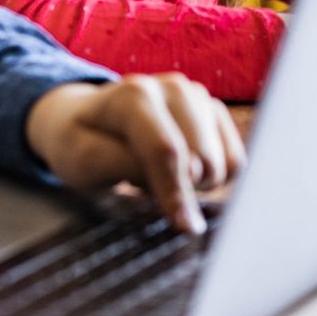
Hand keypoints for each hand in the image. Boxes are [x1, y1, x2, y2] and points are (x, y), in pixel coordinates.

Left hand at [26, 76, 246, 235]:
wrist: (85, 120)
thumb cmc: (81, 144)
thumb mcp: (84, 162)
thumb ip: (127, 169)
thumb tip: (183, 191)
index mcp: (133, 95)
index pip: (166, 150)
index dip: (177, 192)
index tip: (184, 228)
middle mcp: (171, 87)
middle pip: (202, 161)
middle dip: (179, 187)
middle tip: (143, 184)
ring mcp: (196, 95)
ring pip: (222, 163)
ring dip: (194, 183)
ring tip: (158, 173)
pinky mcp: (212, 110)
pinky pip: (235, 161)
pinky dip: (212, 176)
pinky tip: (181, 169)